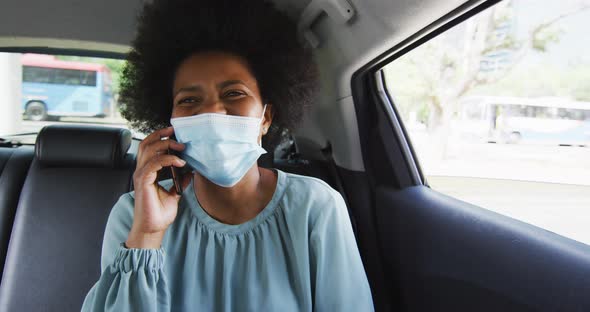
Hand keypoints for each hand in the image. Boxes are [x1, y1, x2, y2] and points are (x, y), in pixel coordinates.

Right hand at [126, 127, 190, 248]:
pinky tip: (180, 162)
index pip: (150, 147)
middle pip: (146, 144)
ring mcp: (141, 175)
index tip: (175, 133)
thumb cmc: (159, 213)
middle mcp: (141, 171)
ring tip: (181, 147)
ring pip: (149, 150)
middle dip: (161, 135)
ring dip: (166, 145)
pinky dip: (168, 159)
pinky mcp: (143, 181)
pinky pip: (154, 163)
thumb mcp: (175, 194)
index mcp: (147, 172)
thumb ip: (180, 182)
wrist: (152, 229)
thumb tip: (190, 173)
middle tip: (177, 134)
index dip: (160, 138)